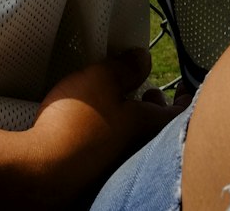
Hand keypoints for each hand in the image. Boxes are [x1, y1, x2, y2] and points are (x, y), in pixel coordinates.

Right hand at [22, 50, 182, 207]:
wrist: (43, 171)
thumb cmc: (77, 125)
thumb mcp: (101, 80)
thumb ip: (124, 67)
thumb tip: (143, 58)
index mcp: (149, 126)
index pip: (180, 112)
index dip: (185, 97)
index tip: (186, 86)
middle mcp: (139, 149)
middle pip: (157, 126)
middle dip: (157, 107)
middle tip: (152, 92)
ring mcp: (118, 162)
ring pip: (135, 137)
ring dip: (133, 118)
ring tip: (123, 102)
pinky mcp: (96, 170)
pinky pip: (114, 147)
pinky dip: (113, 131)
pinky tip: (97, 122)